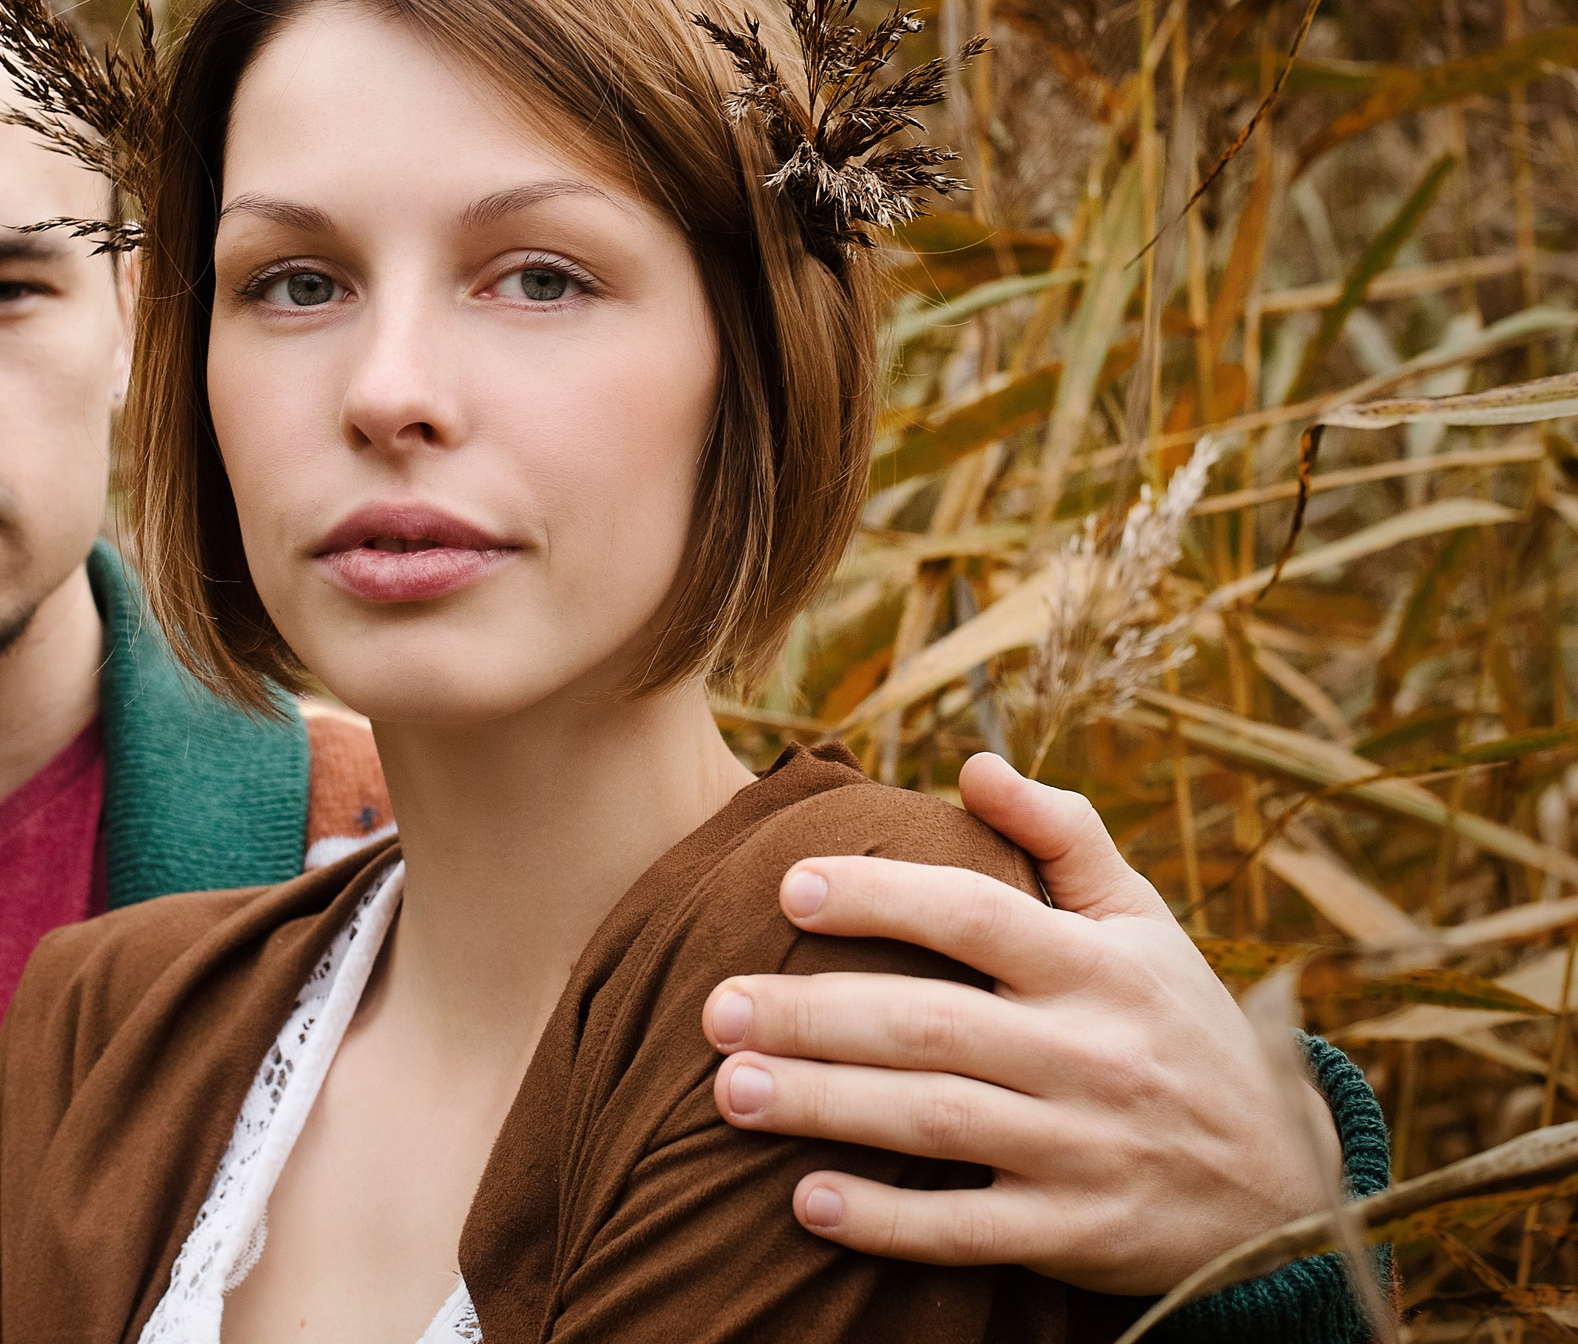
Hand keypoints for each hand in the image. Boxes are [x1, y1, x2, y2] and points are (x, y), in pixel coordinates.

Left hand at [700, 752, 1341, 1294]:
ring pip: (938, 1123)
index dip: (882, 897)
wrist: (1287, 1186)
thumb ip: (1064, 834)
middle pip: (931, 1025)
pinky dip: (889, 1222)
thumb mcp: (1146, 924)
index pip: (977, 916)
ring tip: (728, 1088)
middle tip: (713, 1006)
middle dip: (814, 1014)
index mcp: (1100, 967)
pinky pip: (972, 1230)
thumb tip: (973, 763)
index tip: (788, 887)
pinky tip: (807, 1202)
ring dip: (825, 1107)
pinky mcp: (1079, 1236)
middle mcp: (1092, 1054)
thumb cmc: (1183, 1030)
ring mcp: (1086, 1150)